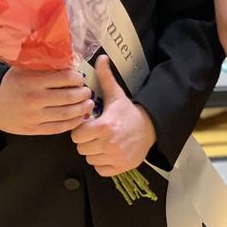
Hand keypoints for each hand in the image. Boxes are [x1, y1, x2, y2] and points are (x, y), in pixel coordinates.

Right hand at [0, 67, 92, 134]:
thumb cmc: (10, 83)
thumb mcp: (24, 68)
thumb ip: (45, 65)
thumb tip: (70, 62)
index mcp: (34, 80)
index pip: (65, 78)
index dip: (78, 78)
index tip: (80, 78)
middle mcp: (35, 99)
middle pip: (69, 97)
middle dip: (83, 94)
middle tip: (87, 91)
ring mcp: (34, 116)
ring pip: (66, 114)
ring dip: (82, 109)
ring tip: (88, 104)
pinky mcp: (32, 130)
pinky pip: (58, 128)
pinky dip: (72, 123)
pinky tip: (79, 118)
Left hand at [71, 55, 156, 176]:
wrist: (150, 128)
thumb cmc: (128, 112)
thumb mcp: (116, 95)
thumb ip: (105, 77)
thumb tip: (101, 57)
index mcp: (104, 127)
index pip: (77, 135)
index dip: (81, 129)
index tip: (89, 124)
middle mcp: (109, 144)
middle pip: (81, 148)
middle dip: (86, 140)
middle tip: (95, 133)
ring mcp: (115, 158)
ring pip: (90, 159)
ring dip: (94, 151)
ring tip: (103, 141)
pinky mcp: (120, 168)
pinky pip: (100, 169)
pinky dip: (102, 162)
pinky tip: (109, 152)